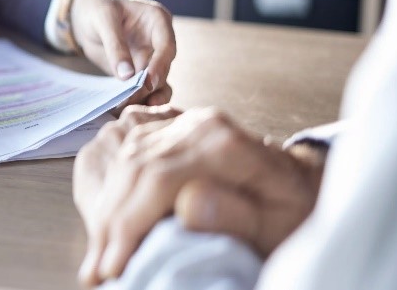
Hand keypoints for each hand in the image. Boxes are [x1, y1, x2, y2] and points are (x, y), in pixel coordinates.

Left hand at [71, 0, 175, 105]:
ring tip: (130, 110)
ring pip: (157, 83)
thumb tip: (127, 76)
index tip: (147, 83)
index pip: (166, 46)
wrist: (83, 12)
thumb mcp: (103, 19)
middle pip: (162, 69)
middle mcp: (158, 41)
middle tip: (130, 101)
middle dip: (148, 87)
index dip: (159, 66)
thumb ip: (116, 46)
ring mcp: (150, 58)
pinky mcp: (137, 71)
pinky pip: (142, 89)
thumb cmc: (96, 6)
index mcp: (158, 20)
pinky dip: (135, 99)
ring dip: (146, 98)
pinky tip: (123, 110)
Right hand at [74, 107, 322, 287]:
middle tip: (96, 271)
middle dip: (111, 224)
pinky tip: (107, 225)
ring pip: (125, 162)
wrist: (300, 183)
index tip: (115, 265)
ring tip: (98, 256)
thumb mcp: (280, 224)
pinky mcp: (169, 132)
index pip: (160, 178)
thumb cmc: (294, 210)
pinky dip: (113, 194)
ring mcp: (181, 124)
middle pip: (135, 169)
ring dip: (106, 212)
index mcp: (224, 142)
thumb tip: (188, 205)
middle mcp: (197, 125)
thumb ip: (239, 215)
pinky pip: (128, 157)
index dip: (130, 223)